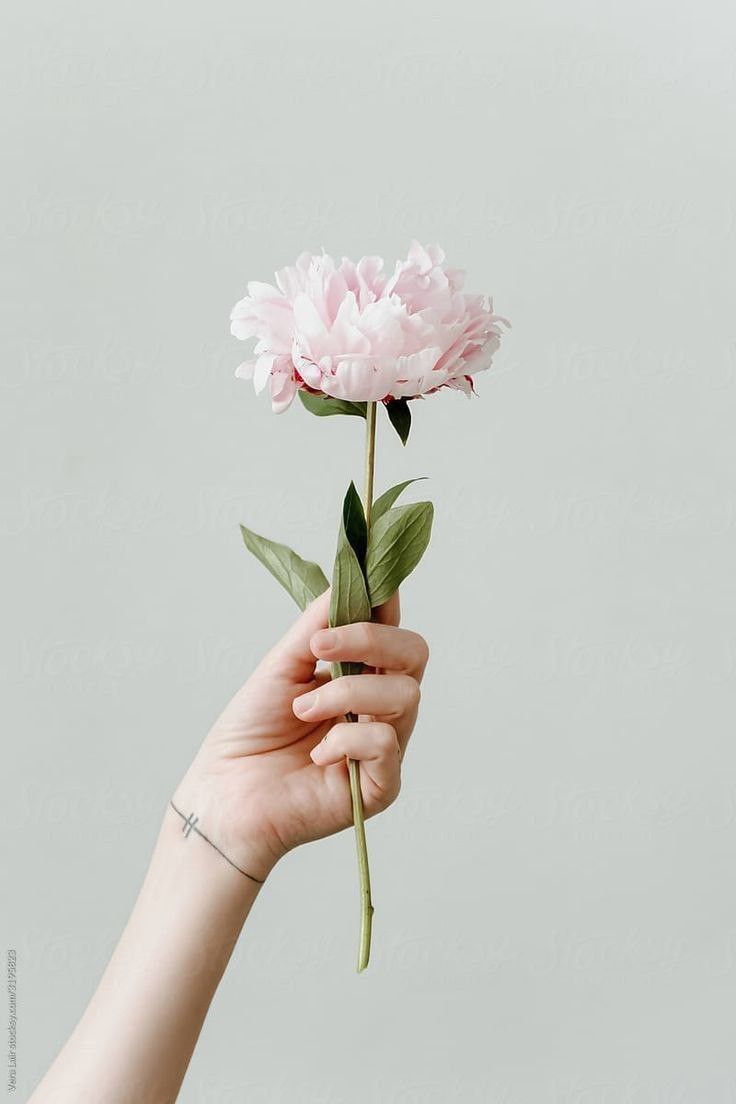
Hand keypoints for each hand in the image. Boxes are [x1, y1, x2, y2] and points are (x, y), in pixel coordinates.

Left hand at [174, 590, 428, 880]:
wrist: (224, 795)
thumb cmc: (250, 733)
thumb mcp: (281, 666)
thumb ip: (317, 626)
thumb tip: (347, 580)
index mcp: (361, 676)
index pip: (394, 631)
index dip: (385, 605)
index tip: (362, 587)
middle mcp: (380, 707)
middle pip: (415, 655)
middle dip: (371, 639)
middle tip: (320, 647)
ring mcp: (385, 747)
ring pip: (404, 694)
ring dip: (346, 692)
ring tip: (301, 709)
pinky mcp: (382, 787)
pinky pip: (385, 742)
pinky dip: (346, 738)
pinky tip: (316, 752)